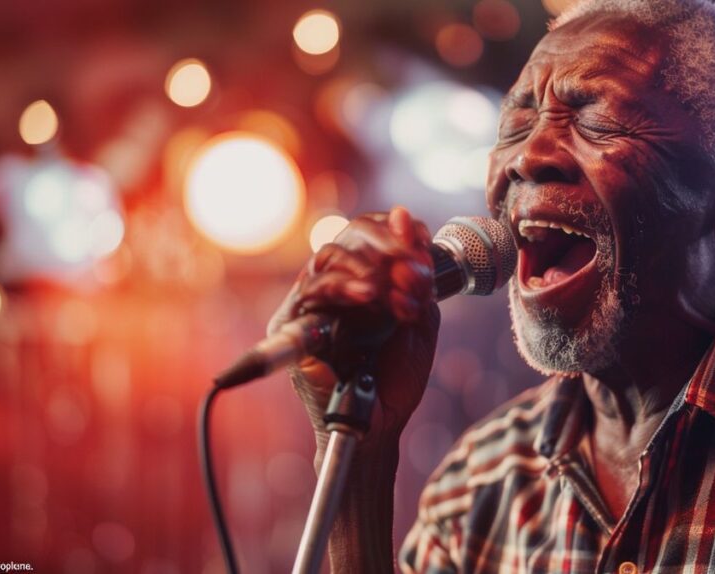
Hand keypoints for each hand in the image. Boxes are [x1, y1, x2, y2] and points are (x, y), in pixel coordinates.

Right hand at [267, 206, 440, 454]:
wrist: (380, 424)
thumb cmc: (395, 376)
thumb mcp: (420, 317)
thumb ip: (417, 271)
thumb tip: (406, 216)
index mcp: (361, 278)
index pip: (368, 230)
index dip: (396, 231)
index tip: (422, 246)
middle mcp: (332, 284)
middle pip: (348, 234)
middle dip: (387, 245)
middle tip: (412, 267)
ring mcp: (310, 302)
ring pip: (327, 255)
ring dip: (367, 264)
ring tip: (391, 288)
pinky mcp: (291, 324)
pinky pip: (311, 289)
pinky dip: (343, 286)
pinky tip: (369, 294)